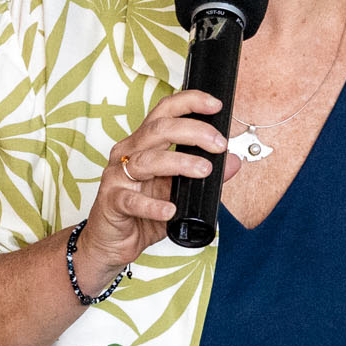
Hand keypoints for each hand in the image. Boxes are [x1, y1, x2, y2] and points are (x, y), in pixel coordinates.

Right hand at [77, 90, 241, 280]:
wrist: (111, 243)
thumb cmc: (141, 214)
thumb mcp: (178, 193)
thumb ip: (203, 177)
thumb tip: (234, 162)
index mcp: (143, 144)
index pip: (164, 112)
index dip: (189, 103)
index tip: (216, 105)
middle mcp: (128, 153)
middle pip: (159, 129)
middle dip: (194, 132)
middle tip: (219, 144)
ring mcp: (117, 177)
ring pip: (147, 160)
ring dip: (180, 163)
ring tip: (204, 170)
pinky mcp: (111, 202)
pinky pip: (132, 200)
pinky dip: (152, 205)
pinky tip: (170, 209)